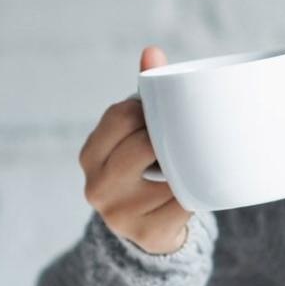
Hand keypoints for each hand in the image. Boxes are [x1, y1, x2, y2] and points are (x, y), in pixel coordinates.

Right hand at [77, 46, 191, 254]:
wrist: (149, 230)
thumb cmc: (144, 167)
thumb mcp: (135, 134)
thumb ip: (144, 95)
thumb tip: (152, 51)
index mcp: (89, 154)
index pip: (121, 115)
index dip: (148, 110)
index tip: (161, 114)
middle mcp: (96, 186)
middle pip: (143, 143)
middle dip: (167, 138)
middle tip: (182, 138)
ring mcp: (120, 214)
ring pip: (169, 173)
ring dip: (186, 166)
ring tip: (189, 163)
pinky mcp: (148, 234)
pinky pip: (184, 202)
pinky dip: (195, 192)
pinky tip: (194, 189)